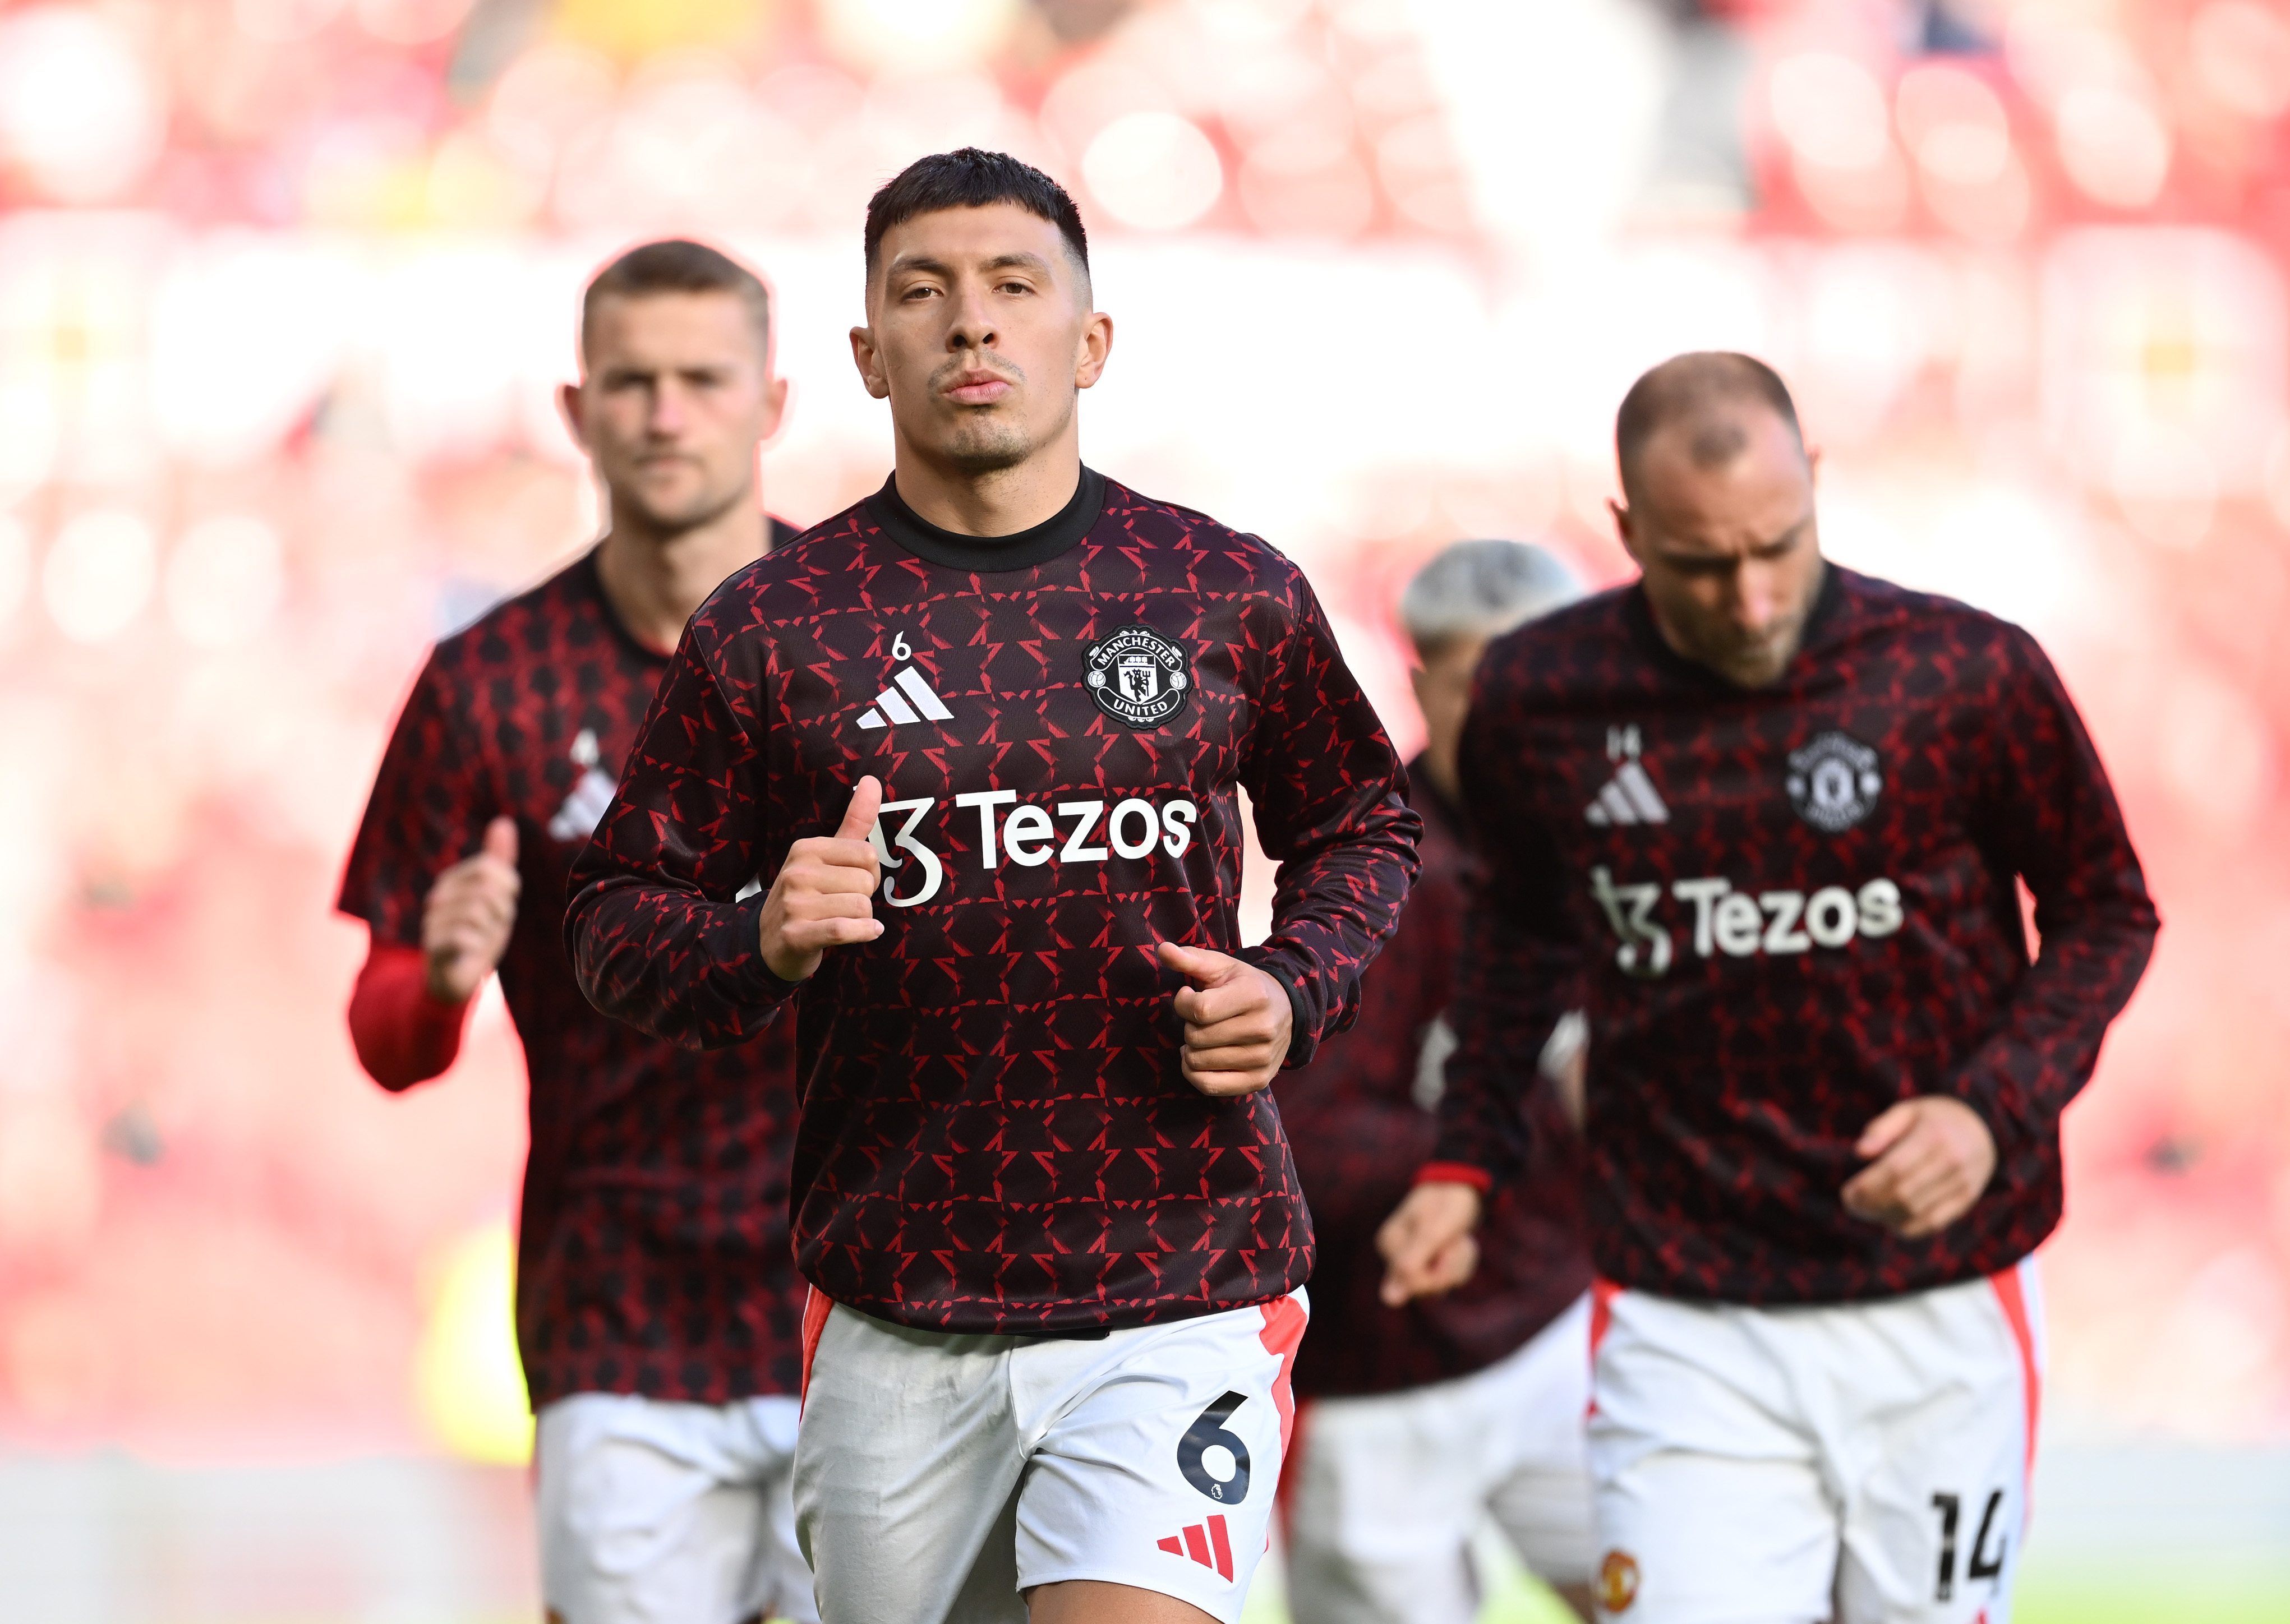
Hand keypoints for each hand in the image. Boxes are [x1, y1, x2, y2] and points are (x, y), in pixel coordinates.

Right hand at [422, 816, 519, 1003]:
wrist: (455, 976)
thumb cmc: (477, 931)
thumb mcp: (493, 893)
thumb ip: (498, 859)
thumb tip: (504, 822)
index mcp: (453, 879)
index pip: (491, 867)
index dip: (507, 887)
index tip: (502, 904)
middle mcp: (439, 896)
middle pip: (487, 888)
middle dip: (502, 910)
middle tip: (492, 925)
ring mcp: (433, 920)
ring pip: (478, 913)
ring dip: (491, 931)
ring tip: (482, 939)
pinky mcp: (433, 946)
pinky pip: (464, 936)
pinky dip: (477, 945)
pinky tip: (471, 951)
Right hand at [759, 776, 885, 981]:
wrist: (768, 943)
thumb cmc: (806, 897)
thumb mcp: (825, 857)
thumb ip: (854, 821)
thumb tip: (873, 781)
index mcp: (806, 848)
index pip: (867, 854)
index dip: (869, 872)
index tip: (850, 882)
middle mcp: (797, 872)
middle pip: (866, 882)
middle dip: (864, 897)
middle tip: (842, 904)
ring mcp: (794, 904)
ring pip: (861, 907)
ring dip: (862, 919)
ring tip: (842, 919)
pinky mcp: (796, 935)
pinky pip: (845, 930)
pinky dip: (863, 933)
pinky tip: (866, 932)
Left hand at [1156, 942, 1291, 1096]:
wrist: (1285, 1010)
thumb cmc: (1244, 985)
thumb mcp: (1220, 966)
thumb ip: (1189, 959)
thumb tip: (1162, 949)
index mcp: (1254, 995)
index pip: (1200, 1010)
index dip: (1183, 1004)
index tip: (1189, 996)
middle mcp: (1263, 1029)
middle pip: (1196, 1038)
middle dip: (1189, 1026)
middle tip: (1202, 1019)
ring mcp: (1262, 1058)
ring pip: (1198, 1062)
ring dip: (1192, 1049)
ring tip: (1205, 1035)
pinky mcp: (1258, 1081)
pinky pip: (1208, 1086)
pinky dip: (1194, 1073)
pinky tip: (1201, 1058)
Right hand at [1377, 1180, 1482, 1304]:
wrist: (1460, 1186)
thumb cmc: (1447, 1203)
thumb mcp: (1434, 1231)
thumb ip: (1411, 1264)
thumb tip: (1388, 1300)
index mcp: (1391, 1244)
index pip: (1413, 1282)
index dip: (1438, 1274)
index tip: (1448, 1248)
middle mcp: (1396, 1255)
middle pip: (1427, 1287)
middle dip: (1450, 1267)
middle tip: (1456, 1241)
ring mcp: (1413, 1260)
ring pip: (1442, 1285)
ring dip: (1459, 1264)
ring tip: (1459, 1240)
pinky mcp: (1429, 1263)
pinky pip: (1448, 1279)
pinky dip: (1461, 1263)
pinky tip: (1459, 1244)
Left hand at [1841, 1095, 1997, 1238]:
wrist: (1982, 1128)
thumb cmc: (1933, 1118)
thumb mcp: (1907, 1111)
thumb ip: (1881, 1129)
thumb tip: (1859, 1153)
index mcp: (1933, 1136)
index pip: (1895, 1169)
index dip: (1867, 1186)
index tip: (1847, 1193)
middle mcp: (1952, 1161)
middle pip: (1904, 1194)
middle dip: (1871, 1204)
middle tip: (1852, 1205)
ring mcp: (1963, 1183)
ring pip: (1917, 1213)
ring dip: (1885, 1217)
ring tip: (1867, 1211)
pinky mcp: (1967, 1199)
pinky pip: (1934, 1223)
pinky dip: (1907, 1228)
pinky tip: (1889, 1220)